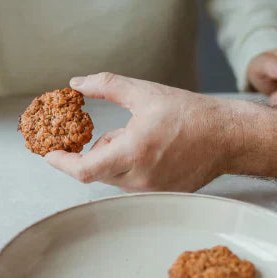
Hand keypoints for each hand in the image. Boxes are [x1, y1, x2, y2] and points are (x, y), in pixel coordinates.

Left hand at [45, 73, 243, 191]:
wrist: (228, 136)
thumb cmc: (189, 113)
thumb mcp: (144, 92)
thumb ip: (106, 85)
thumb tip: (76, 83)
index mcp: (133, 152)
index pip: (83, 170)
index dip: (61, 163)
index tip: (48, 153)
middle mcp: (140, 177)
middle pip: (97, 170)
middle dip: (95, 151)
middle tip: (106, 132)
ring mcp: (152, 189)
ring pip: (115, 176)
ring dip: (114, 157)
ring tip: (140, 135)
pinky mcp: (162, 194)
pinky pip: (133, 182)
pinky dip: (131, 166)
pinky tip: (152, 149)